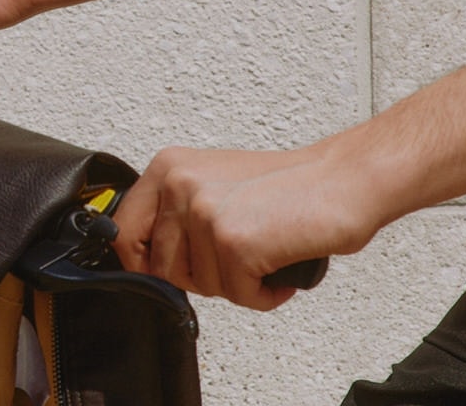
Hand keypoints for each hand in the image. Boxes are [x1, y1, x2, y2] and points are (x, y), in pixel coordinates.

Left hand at [113, 146, 373, 309]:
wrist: (341, 181)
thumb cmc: (285, 186)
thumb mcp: (210, 183)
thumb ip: (173, 213)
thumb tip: (138, 256)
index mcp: (168, 168)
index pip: (124, 232)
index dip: (142, 263)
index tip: (164, 271)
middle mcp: (180, 186)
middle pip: (162, 269)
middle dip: (201, 276)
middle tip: (237, 257)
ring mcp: (204, 213)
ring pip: (201, 286)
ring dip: (236, 284)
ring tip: (262, 254)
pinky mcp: (233, 243)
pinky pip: (238, 296)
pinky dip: (265, 294)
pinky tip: (279, 267)